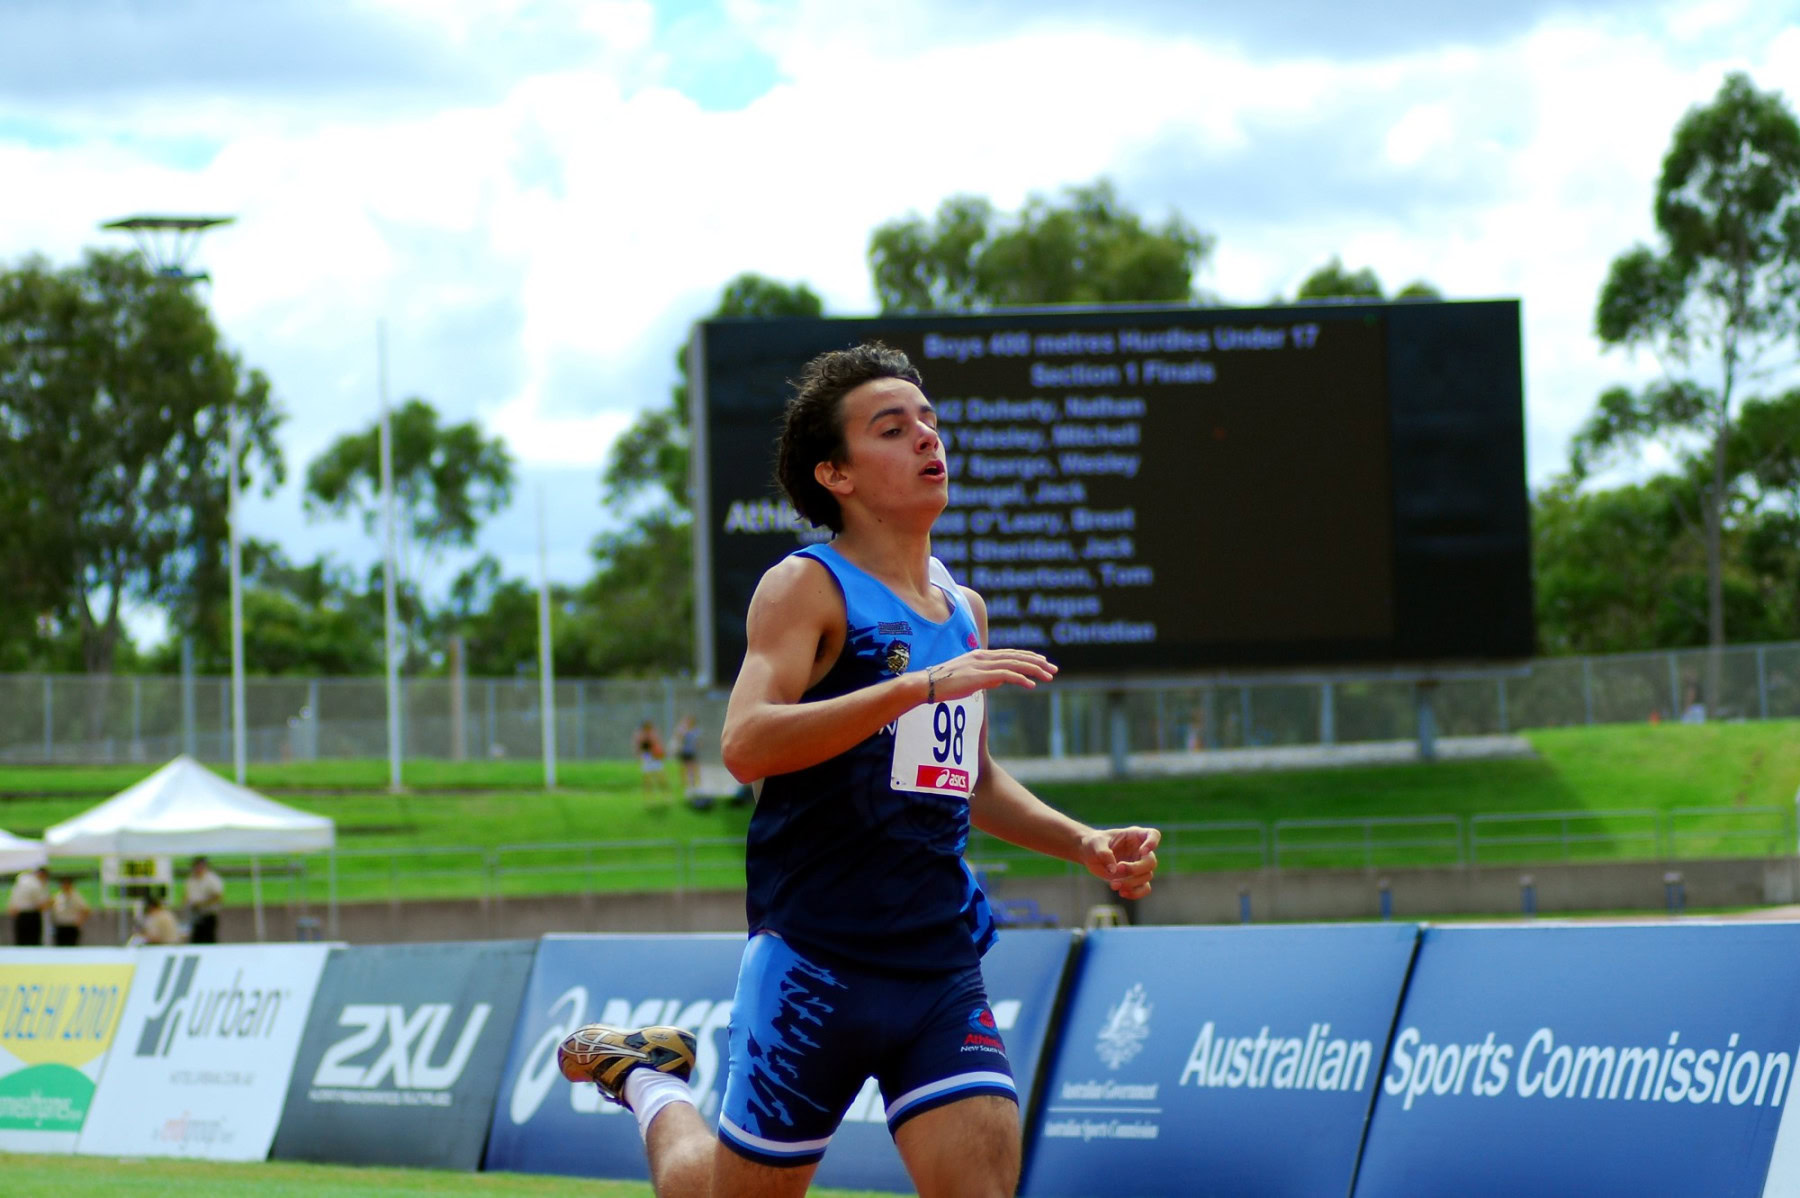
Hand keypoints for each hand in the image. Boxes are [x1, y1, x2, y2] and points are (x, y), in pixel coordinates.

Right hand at [923, 649, 1057, 702]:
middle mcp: (983, 656)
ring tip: (1049, 676)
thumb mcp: (969, 679)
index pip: (1010, 653)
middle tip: (1054, 669)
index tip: (1044, 662)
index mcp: (981, 655)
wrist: (926, 685)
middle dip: (1037, 662)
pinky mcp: (979, 676)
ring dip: (1034, 670)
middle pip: (1016, 656)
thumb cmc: (945, 684)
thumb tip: (1000, 681)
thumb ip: (986, 678)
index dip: (1028, 656)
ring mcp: (981, 665)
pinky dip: (1020, 679)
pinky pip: (1005, 675)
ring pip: (1014, 664)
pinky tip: (1031, 685)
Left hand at [1080, 826, 1160, 899]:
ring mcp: (1140, 865)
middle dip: (1135, 869)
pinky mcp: (1135, 879)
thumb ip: (1104, 853)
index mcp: (1135, 835)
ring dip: (1131, 883)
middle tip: (1118, 869)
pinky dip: (1135, 893)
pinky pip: (1145, 888)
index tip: (1143, 851)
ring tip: (1113, 884)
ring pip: (1147, 876)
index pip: (1153, 835)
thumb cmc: (1094, 843)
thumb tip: (1114, 870)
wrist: (1090, 855)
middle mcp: (1141, 850)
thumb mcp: (1095, 844)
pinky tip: (1121, 893)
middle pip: (1150, 861)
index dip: (1153, 843)